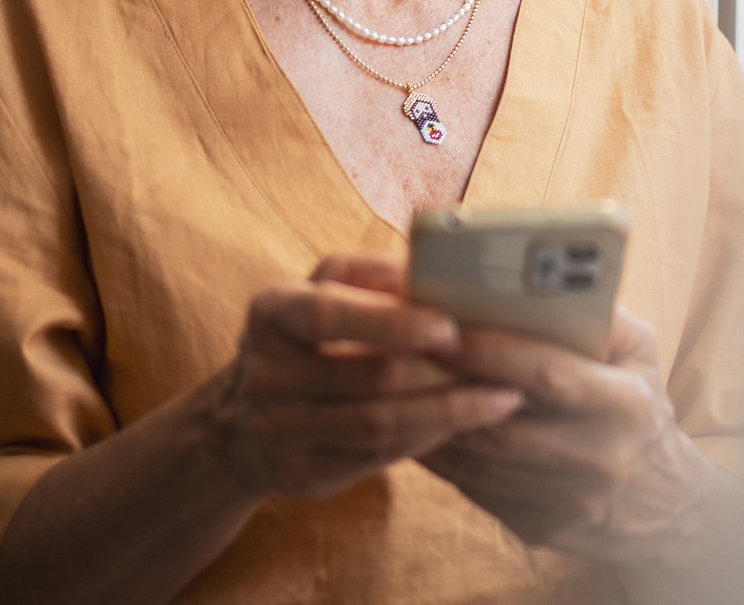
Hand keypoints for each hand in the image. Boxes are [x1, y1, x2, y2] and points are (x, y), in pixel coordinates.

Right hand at [194, 253, 523, 500]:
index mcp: (273, 312)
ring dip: (448, 412)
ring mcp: (276, 431)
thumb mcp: (323, 290)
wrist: (241, 420)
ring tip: (502, 397)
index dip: (392, 323)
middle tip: (502, 365)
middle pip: (366, 378)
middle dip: (442, 372)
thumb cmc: (308, 336)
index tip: (450, 327)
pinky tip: (466, 425)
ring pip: (376, 425)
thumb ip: (374, 275)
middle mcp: (264, 374)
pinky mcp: (298, 475)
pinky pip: (374, 458)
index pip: (328, 315)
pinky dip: (426, 440)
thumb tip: (433, 267)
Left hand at [418, 307, 735, 569]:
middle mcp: (598, 456)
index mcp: (627, 404)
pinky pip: (474, 488)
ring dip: (431, 424)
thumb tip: (538, 282)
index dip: (493, 352)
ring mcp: (566, 500)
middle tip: (400, 353)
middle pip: (503, 423)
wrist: (657, 501)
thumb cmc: (638, 406)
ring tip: (396, 388)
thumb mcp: (640, 353)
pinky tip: (416, 426)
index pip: (549, 374)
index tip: (447, 328)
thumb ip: (598, 317)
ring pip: (480, 460)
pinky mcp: (536, 524)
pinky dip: (440, 455)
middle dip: (446, 387)